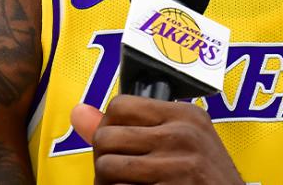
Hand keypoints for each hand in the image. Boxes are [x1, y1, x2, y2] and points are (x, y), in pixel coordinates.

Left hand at [70, 95, 244, 184]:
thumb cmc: (204, 180)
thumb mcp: (178, 145)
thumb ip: (128, 127)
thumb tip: (78, 111)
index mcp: (185, 115)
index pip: (119, 105)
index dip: (109, 128)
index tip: (119, 147)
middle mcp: (183, 135)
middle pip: (106, 136)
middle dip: (103, 160)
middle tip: (118, 176)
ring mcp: (178, 165)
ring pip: (106, 166)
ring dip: (108, 183)